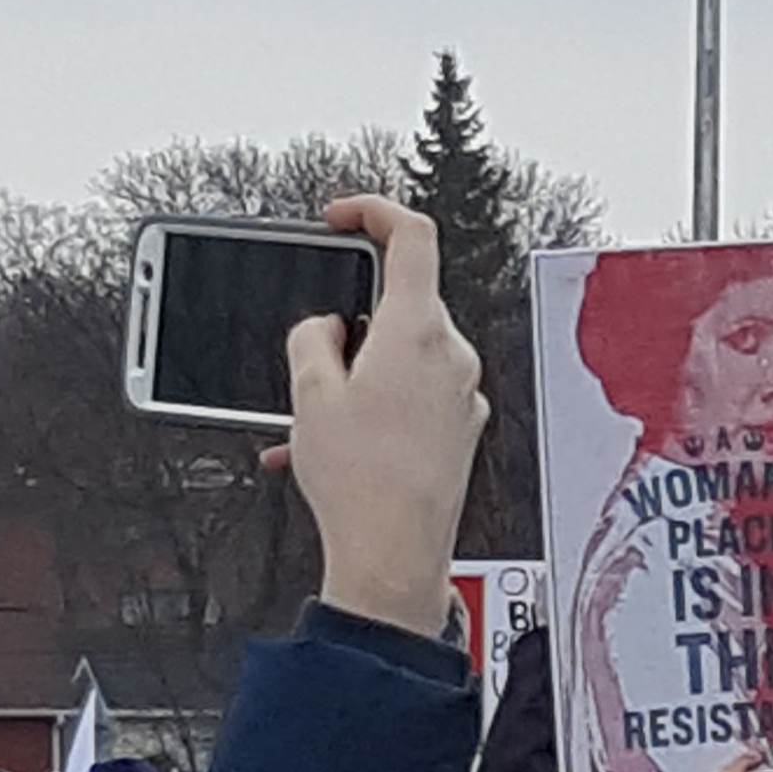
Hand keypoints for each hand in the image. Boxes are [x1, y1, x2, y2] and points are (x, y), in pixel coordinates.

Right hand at [280, 196, 487, 637]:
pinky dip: (378, 406)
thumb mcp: (309, 393)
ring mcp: (463, 397)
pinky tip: (343, 444)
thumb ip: (312, 336)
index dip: (374, 211)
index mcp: (419, 330)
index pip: (412, 234)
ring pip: (407, 357)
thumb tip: (326, 327)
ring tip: (322, 419)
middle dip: (355, 322)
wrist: (394, 560)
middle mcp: (454, 357)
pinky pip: (417, 398)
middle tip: (318, 360)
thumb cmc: (362, 487)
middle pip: (404, 305)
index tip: (344, 218)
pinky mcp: (461, 432)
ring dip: (361, 374)